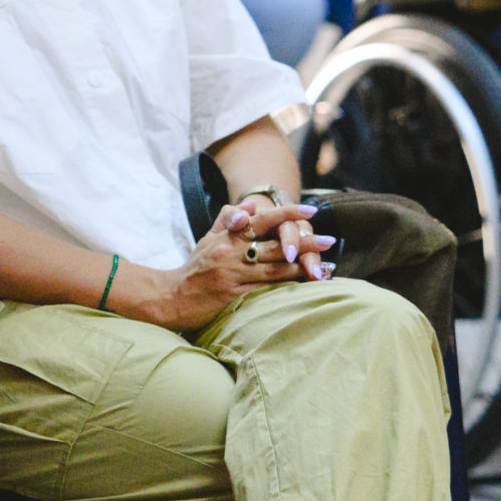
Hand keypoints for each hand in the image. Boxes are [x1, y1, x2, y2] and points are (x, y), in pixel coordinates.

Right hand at [114, 201, 332, 331]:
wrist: (172, 298)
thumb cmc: (194, 268)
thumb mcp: (208, 239)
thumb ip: (229, 218)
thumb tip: (253, 201)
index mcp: (225, 238)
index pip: (259, 221)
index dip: (285, 215)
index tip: (310, 211)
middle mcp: (229, 255)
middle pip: (272, 246)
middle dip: (302, 242)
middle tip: (329, 239)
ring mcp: (232, 277)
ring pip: (273, 270)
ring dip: (302, 267)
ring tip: (327, 266)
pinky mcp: (233, 297)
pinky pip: (266, 292)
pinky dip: (287, 289)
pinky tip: (306, 287)